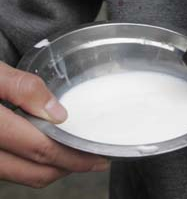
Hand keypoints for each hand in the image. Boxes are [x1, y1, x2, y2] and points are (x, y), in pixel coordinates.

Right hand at [0, 62, 108, 187]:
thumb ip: (22, 88)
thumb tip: (58, 113)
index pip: (41, 149)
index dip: (74, 156)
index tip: (98, 155)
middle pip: (35, 172)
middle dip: (70, 168)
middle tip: (96, 161)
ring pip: (23, 176)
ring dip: (53, 170)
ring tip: (77, 157)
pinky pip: (10, 172)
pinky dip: (33, 167)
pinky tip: (48, 152)